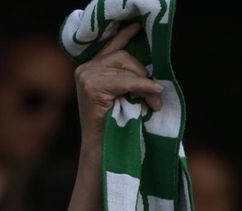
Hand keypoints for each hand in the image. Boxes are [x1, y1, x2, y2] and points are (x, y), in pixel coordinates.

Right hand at [72, 23, 163, 143]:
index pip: (111, 47)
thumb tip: (153, 74)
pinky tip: (153, 95)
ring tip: (155, 105)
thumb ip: (131, 82)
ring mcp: (86, 76)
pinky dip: (142, 87)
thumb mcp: (126, 99)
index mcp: (92, 70)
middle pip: (124, 56)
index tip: (138, 27)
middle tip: (156, 100)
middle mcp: (85, 69)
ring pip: (126, 67)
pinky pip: (126, 81)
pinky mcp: (91, 87)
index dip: (124, 36)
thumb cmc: (118, 128)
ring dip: (146, 86)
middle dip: (145, 75)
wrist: (104, 152)